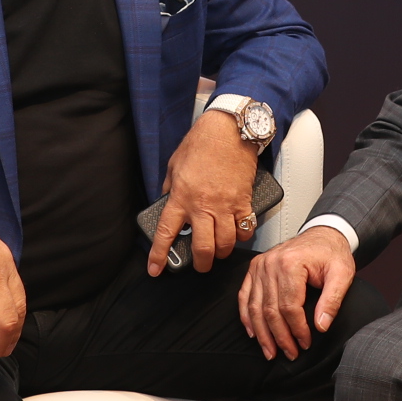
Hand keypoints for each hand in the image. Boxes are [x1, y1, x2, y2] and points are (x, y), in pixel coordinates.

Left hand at [151, 109, 258, 275]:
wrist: (228, 131)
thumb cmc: (201, 144)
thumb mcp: (174, 165)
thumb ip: (170, 188)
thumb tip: (168, 201)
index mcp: (181, 197)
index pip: (166, 233)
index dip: (159, 255)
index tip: (155, 269)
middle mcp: (202, 205)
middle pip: (203, 248)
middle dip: (201, 264)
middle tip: (200, 266)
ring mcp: (225, 205)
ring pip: (225, 243)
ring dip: (221, 253)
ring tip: (218, 252)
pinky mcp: (244, 201)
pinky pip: (245, 228)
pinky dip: (242, 236)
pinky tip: (237, 235)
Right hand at [238, 225, 356, 359]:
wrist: (323, 234)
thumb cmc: (332, 253)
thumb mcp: (342, 274)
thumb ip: (333, 300)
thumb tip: (321, 326)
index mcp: (291, 264)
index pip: (289, 306)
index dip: (297, 329)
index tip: (305, 343)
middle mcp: (270, 264)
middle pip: (269, 310)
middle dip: (279, 337)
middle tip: (290, 354)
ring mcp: (260, 266)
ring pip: (255, 307)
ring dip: (262, 333)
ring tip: (271, 352)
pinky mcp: (255, 268)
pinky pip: (245, 296)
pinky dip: (247, 317)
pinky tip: (254, 332)